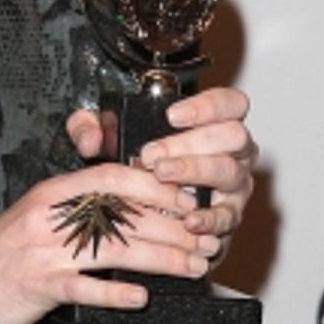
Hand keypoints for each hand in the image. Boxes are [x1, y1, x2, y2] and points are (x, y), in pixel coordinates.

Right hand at [0, 159, 210, 323]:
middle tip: (205, 240)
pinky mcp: (37, 286)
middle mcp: (48, 216)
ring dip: (163, 258)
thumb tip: (132, 215)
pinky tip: (142, 298)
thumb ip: (77, 214)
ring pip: (116, 247)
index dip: (157, 186)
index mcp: (51, 194)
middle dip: (174, 227)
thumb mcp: (36, 223)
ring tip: (193, 268)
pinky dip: (117, 293)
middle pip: (124, 213)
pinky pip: (85, 287)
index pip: (113, 176)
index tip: (188, 200)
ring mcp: (43, 251)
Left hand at [68, 88, 255, 264]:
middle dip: (190, 142)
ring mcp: (235, 186)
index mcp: (215, 125)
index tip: (172, 115)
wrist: (143, 213)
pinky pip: (228, 217)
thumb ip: (89, 128)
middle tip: (153, 154)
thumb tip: (88, 138)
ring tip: (162, 176)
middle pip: (233, 135)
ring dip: (195, 172)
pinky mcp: (228, 219)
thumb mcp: (106, 139)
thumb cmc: (137, 166)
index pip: (230, 104)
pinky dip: (209, 219)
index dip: (207, 105)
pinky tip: (188, 220)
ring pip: (230, 171)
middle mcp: (234, 153)